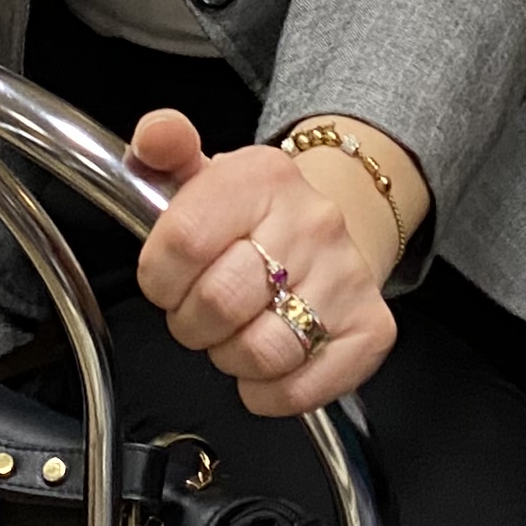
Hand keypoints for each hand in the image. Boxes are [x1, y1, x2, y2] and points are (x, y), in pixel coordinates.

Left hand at [126, 110, 393, 413]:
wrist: (330, 225)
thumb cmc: (251, 212)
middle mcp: (313, 221)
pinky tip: (264, 363)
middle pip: (219, 303)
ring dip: (230, 357)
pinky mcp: (370, 329)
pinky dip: (268, 391)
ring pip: (261, 352)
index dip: (159, 276)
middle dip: (190, 321)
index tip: (164, 277)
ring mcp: (347, 277)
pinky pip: (300, 389)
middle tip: (197, 310)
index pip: (184, 240)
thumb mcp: (199, 170)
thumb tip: (155, 135)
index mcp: (262, 175)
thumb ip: (160, 145)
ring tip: (233, 332)